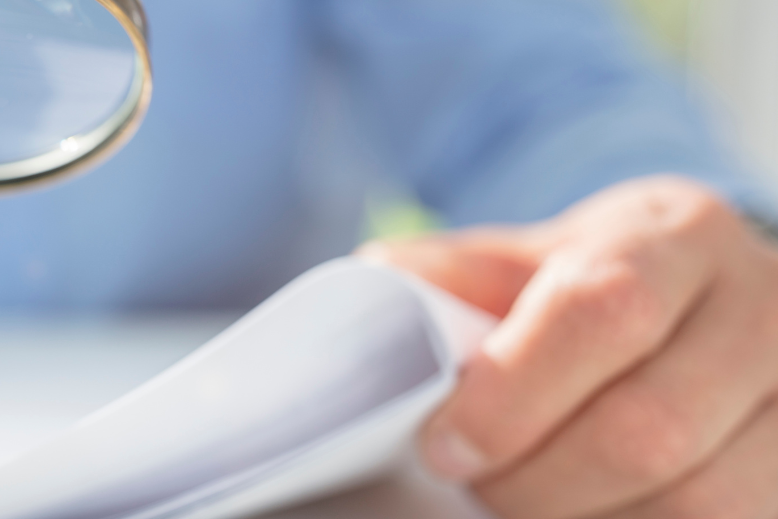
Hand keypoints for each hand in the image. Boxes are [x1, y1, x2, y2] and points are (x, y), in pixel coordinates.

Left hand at [360, 176, 777, 518]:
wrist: (710, 306)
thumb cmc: (597, 287)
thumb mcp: (530, 257)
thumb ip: (452, 276)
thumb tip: (374, 293)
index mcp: (680, 237)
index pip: (605, 310)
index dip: (513, 390)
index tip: (445, 442)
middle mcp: (762, 313)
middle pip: (649, 428)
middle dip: (537, 479)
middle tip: (477, 484)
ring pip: (699, 502)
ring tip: (525, 502)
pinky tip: (586, 516)